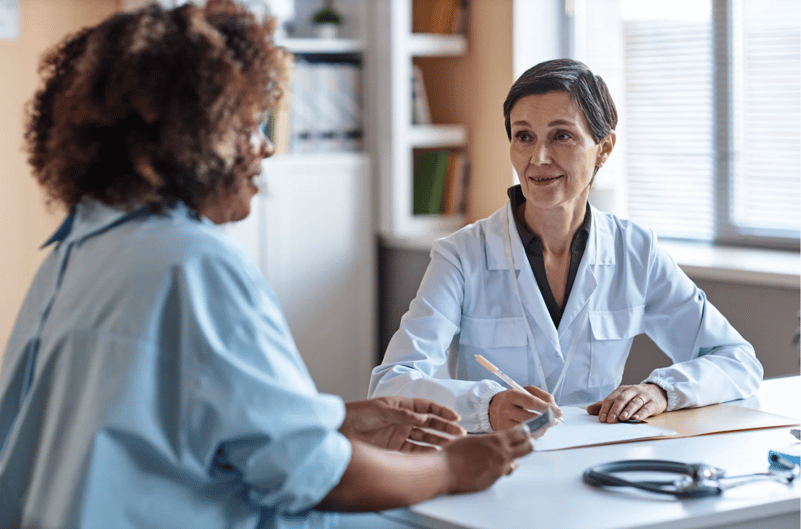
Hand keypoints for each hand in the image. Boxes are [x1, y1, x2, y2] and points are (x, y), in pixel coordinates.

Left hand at [341, 397, 465, 451]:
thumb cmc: (357, 414)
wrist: (339, 430)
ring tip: (453, 446)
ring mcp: (399, 433)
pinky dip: (426, 452)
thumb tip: (422, 418)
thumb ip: (401, 414)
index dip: (442, 412)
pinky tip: (436, 455)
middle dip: (445, 428)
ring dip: (439, 440)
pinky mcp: (394, 447)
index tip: (456, 418)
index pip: (427, 407)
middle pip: (429, 423)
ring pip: (424, 437)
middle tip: (461, 434)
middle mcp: (403, 419)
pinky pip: (414, 449)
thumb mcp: (379, 410)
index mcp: (401, 405)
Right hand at [443, 427, 533, 492]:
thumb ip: (490, 441)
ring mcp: (499, 470)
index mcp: (497, 441)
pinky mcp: (494, 481)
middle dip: (529, 444)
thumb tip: (498, 441)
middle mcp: (502, 455)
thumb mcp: (475, 440)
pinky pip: (501, 473)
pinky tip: (488, 467)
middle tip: (527, 441)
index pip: (521, 434)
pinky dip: (498, 469)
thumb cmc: (454, 453)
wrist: (446, 470)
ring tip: (503, 457)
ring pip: (515, 464)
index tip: (526, 431)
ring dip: (512, 459)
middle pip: (527, 448)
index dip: (525, 432)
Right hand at [488, 386, 560, 430]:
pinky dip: (535, 434)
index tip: (558, 410)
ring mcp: (503, 423)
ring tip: (549, 425)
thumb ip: (541, 395)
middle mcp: (505, 410)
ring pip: (528, 429)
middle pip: (530, 418)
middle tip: (557, 419)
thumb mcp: (524, 391)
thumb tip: (554, 406)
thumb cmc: (512, 400)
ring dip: (543, 428)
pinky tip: (539, 430)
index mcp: (511, 395)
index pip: (531, 402)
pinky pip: (523, 437)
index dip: (546, 407)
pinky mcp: (504, 434)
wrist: (491, 409)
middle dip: (547, 420)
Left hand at [586, 383, 667, 422]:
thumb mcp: (620, 398)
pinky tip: (636, 418)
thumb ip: (605, 405)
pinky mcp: (653, 403)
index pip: (611, 398)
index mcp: (621, 390)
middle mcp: (632, 391)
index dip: (605, 409)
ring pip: (634, 402)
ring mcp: (643, 396)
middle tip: (610, 420)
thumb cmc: (635, 397)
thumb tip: (589, 410)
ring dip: (628, 410)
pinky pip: (647, 408)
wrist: (658, 392)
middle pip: (622, 399)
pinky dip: (641, 413)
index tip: (601, 419)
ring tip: (622, 418)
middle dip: (615, 410)